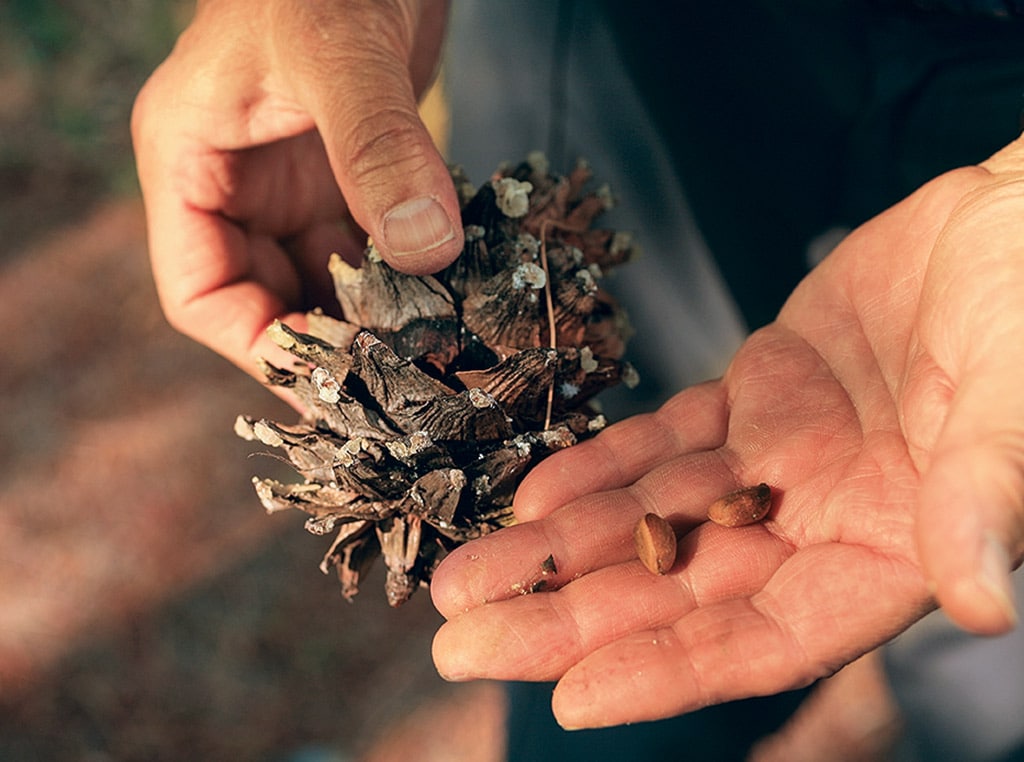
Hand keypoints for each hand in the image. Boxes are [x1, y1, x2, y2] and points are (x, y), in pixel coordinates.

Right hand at [132, 0, 460, 386]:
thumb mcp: (339, 53)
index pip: (200, 294)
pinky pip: (371, 250)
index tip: (334, 378)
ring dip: (374, 318)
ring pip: (324, 282)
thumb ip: (376, 148)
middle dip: (329, 342)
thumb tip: (424, 250)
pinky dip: (405, 279)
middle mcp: (237, 185)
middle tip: (398, 379)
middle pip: (267, 299)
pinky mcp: (350, 176)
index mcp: (189, 164)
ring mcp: (294, 183)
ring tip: (430, 351)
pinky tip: (448, 299)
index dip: (260, 345)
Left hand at [430, 135, 1023, 728]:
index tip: (571, 697)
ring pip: (652, 519)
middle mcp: (822, 521)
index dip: (669, 671)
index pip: (763, 638)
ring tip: (465, 578)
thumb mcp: (1019, 401)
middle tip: (465, 645)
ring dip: (558, 549)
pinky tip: (535, 494)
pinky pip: (663, 443)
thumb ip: (987, 497)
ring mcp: (781, 459)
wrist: (1009, 222)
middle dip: (569, 618)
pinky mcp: (755, 395)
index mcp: (890, 552)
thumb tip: (986, 597)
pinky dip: (600, 468)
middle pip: (678, 590)